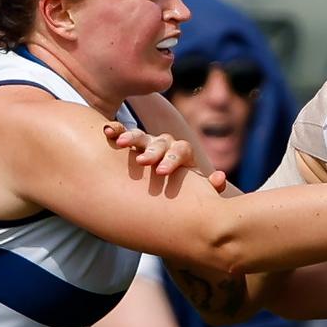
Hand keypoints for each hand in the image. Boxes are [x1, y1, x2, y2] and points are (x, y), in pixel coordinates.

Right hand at [104, 122, 227, 192]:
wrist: (165, 193)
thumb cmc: (182, 195)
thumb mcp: (198, 193)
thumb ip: (211, 187)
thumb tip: (219, 177)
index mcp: (182, 155)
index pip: (181, 150)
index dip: (172, 159)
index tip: (161, 172)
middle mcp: (165, 146)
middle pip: (161, 141)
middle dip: (152, 151)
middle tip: (143, 162)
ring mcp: (147, 144)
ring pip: (141, 135)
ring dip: (131, 137)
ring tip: (120, 143)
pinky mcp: (130, 145)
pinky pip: (123, 134)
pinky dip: (117, 131)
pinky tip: (108, 131)